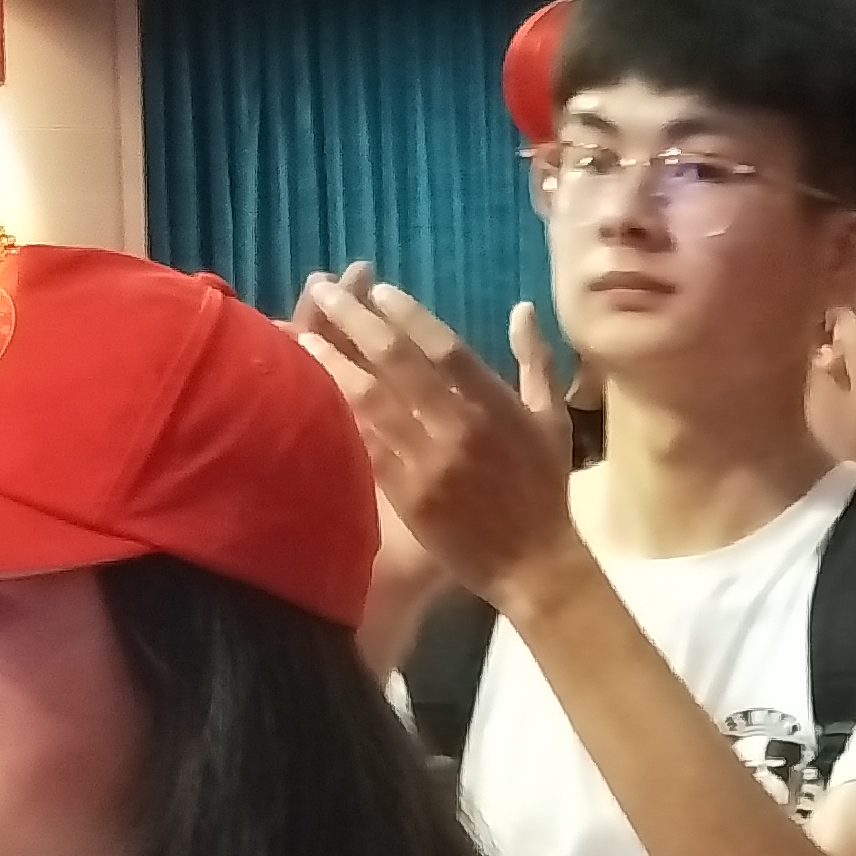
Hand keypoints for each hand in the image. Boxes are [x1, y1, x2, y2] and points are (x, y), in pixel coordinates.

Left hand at [289, 268, 582, 611]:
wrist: (533, 566)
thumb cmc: (545, 490)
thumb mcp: (552, 420)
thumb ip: (536, 361)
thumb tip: (521, 308)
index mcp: (496, 406)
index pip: (445, 347)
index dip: (408, 314)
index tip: (378, 289)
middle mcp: (460, 428)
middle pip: (399, 363)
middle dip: (357, 321)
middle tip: (327, 290)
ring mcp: (430, 463)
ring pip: (372, 402)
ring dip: (334, 363)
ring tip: (303, 334)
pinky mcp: (408, 495)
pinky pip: (367, 446)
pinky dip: (340, 415)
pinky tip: (313, 392)